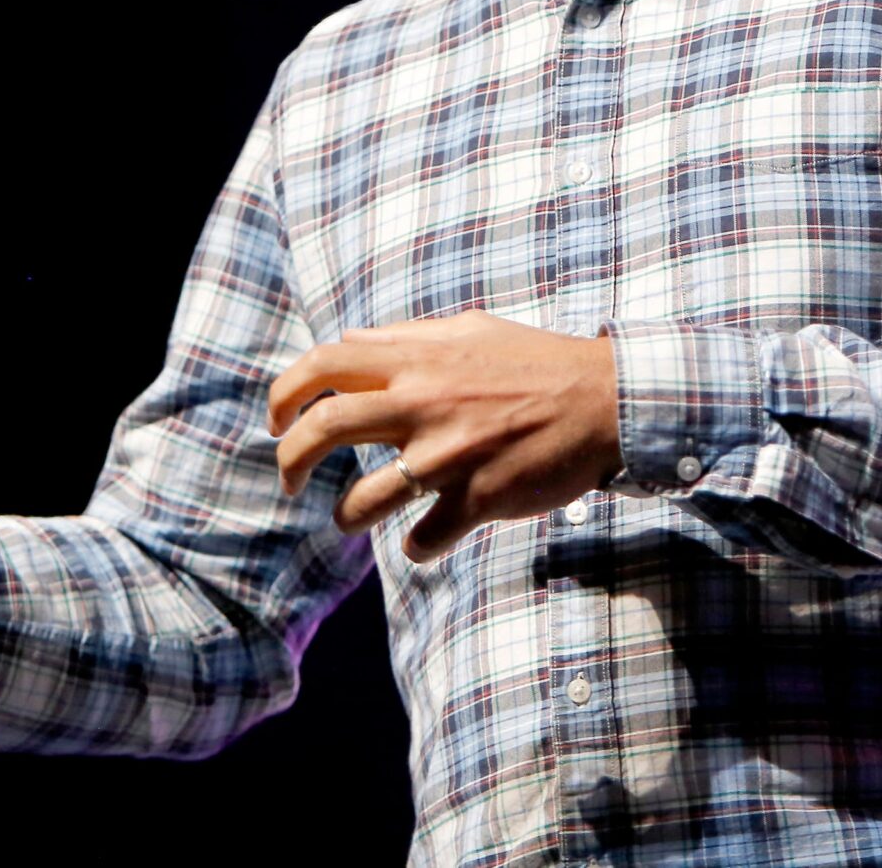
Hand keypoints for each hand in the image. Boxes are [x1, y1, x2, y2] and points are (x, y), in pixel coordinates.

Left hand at [268, 311, 622, 563]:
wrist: (605, 401)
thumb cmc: (536, 363)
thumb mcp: (468, 332)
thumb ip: (407, 340)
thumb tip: (353, 343)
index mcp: (417, 360)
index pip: (323, 364)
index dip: (283, 393)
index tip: (276, 421)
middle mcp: (423, 404)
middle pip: (322, 429)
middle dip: (289, 461)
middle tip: (289, 480)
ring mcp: (449, 456)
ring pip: (363, 503)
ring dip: (345, 517)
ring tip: (350, 519)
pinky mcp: (479, 499)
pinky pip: (423, 542)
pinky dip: (416, 549)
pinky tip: (424, 541)